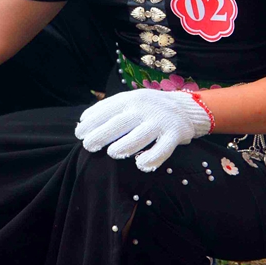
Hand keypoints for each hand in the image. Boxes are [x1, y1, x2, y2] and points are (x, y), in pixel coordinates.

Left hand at [74, 88, 211, 171]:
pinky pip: (162, 149)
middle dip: (101, 135)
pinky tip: (141, 165)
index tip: (79, 134)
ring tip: (113, 153)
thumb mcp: (129, 101)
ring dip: (124, 146)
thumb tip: (83, 121)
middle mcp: (143, 108)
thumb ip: (109, 109)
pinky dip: (151, 158)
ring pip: (139, 136)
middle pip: (118, 123)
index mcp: (129, 99)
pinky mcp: (175, 134)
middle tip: (88, 146)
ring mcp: (159, 121)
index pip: (106, 109)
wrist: (186, 107)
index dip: (90, 122)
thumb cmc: (148, 107)